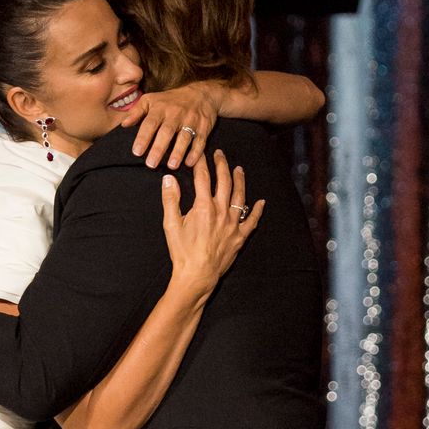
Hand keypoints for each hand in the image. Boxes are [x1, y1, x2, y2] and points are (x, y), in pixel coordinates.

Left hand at [121, 82, 223, 169]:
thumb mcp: (151, 100)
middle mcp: (176, 114)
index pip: (150, 123)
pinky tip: (189, 163)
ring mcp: (191, 120)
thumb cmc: (171, 100)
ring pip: (184, 137)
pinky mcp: (204, 127)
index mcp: (160, 108)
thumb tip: (123, 124)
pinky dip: (196, 152)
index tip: (137, 152)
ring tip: (171, 166)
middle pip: (167, 132)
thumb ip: (136, 112)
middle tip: (151, 164)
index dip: (143, 137)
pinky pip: (200, 140)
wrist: (201, 94)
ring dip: (178, 152)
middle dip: (159, 148)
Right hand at [161, 152, 264, 296]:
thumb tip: (168, 178)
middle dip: (222, 165)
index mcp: (204, 206)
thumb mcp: (171, 224)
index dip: (201, 162)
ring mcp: (233, 224)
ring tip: (239, 169)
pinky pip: (251, 221)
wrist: (197, 275)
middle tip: (220, 154)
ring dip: (240, 181)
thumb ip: (170, 199)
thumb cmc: (182, 251)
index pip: (202, 177)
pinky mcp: (239, 237)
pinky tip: (261, 202)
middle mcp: (221, 211)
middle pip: (224, 182)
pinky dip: (257, 210)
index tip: (199, 153)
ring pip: (240, 196)